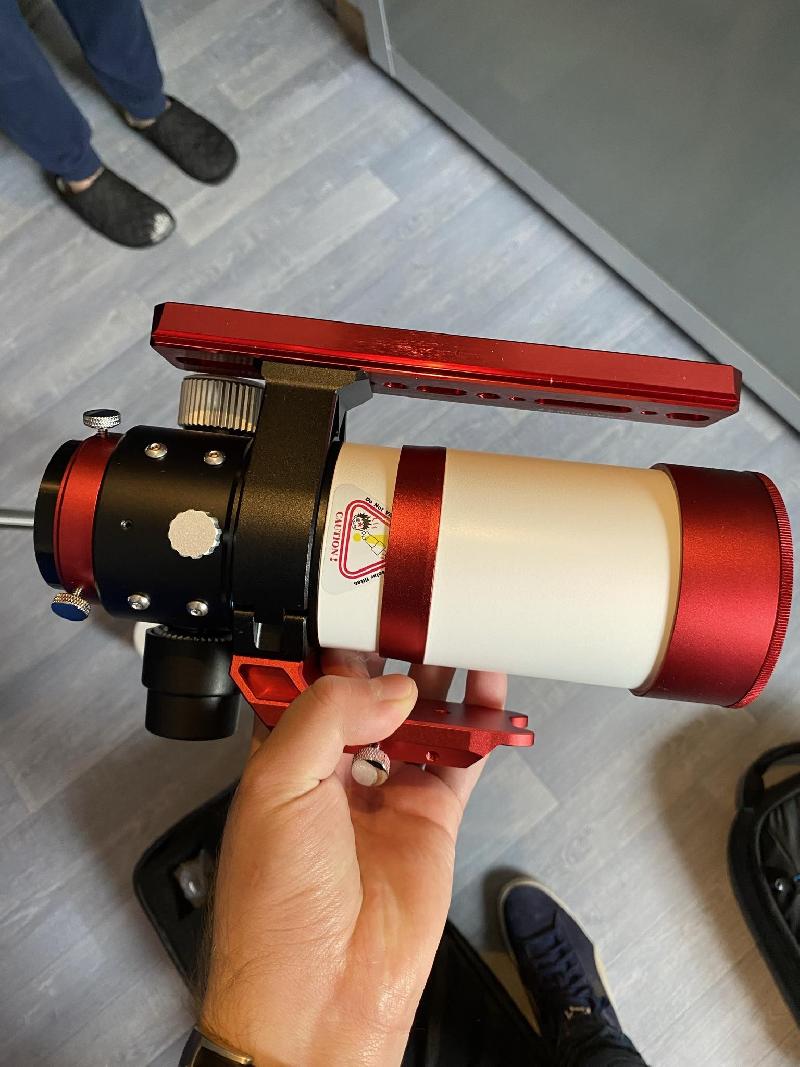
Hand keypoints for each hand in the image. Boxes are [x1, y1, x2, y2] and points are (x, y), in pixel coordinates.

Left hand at [200, 651, 506, 1065]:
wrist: (322, 997)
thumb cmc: (275, 910)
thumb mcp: (279, 788)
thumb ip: (329, 716)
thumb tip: (389, 684)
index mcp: (283, 758)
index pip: (311, 682)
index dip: (338, 643)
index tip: (365, 604)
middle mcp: (334, 771)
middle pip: (372, 694)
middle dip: (397, 654)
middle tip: (424, 613)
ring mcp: (386, 794)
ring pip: (420, 720)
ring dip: (442, 682)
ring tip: (465, 637)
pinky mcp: (430, 821)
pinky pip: (461, 760)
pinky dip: (480, 728)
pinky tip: (491, 696)